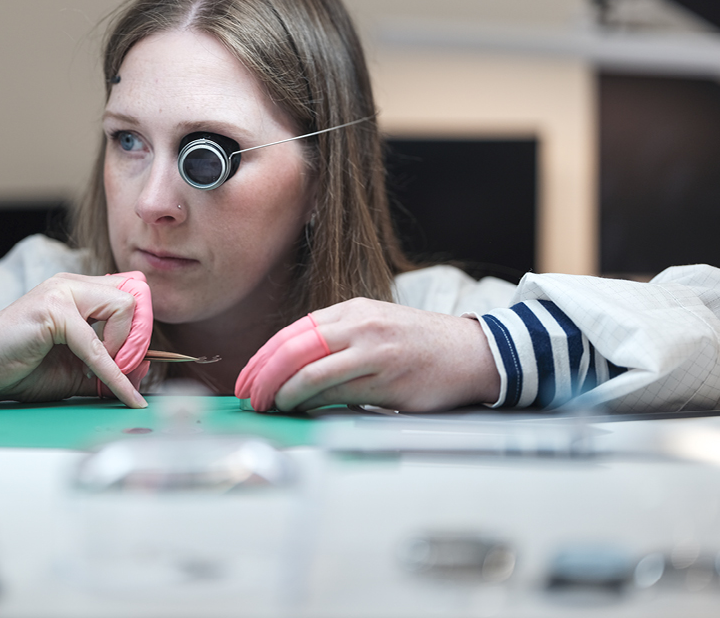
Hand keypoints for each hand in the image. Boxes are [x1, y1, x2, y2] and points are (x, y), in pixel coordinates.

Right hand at [0, 272, 150, 407]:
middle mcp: (72, 285)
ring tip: (103, 371)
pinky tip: (124, 394)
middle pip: (135, 296)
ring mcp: (61, 293)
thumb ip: (109, 367)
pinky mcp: (52, 311)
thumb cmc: (21, 367)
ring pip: (124, 306)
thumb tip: (145, 371)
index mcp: (80, 291)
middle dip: (137, 338)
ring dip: (123, 347)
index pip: (133, 293)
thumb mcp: (77, 368)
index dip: (140, 329)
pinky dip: (114, 373)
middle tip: (123, 368)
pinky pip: (97, 343)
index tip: (130, 361)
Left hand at [235, 298, 499, 412]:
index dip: (262, 358)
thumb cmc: (420, 345)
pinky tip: (297, 408)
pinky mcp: (387, 379)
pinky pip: (337, 391)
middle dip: (262, 376)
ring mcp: (374, 351)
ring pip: (310, 371)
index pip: (292, 332)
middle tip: (248, 397)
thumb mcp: (375, 328)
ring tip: (267, 406)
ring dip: (281, 392)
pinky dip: (310, 401)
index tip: (246, 379)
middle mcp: (360, 325)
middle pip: (293, 349)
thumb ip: (336, 342)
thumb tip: (290, 371)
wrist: (473, 353)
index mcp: (353, 310)